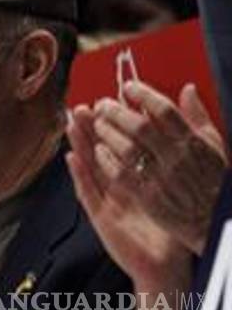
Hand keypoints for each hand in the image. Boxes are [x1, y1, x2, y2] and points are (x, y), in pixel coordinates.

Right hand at [66, 106, 191, 309]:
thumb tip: (168, 137)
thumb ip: (169, 163)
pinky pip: (88, 193)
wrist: (166, 267)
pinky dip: (79, 175)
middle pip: (100, 152)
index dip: (112, 124)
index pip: (120, 146)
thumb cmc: (171, 230)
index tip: (106, 103)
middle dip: (90, 128)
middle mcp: (117, 187)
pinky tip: (72, 158)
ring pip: (91, 167)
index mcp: (134, 179)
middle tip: (82, 106)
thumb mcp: (173, 191)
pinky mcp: (100, 217)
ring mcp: (106, 201)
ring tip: (71, 122)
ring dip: (80, 144)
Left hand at [91, 81, 226, 254]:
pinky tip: (99, 150)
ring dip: (107, 133)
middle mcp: (177, 159)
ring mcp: (162, 179)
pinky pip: (121, 174)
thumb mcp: (213, 146)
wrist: (213, 222)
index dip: (143, 94)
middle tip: (102, 104)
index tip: (128, 87)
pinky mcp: (149, 197)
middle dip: (116, 112)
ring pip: (126, 149)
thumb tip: (188, 89)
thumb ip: (198, 116)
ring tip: (97, 124)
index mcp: (193, 143)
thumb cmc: (211, 181)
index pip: (165, 110)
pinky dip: (107, 159)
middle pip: (139, 127)